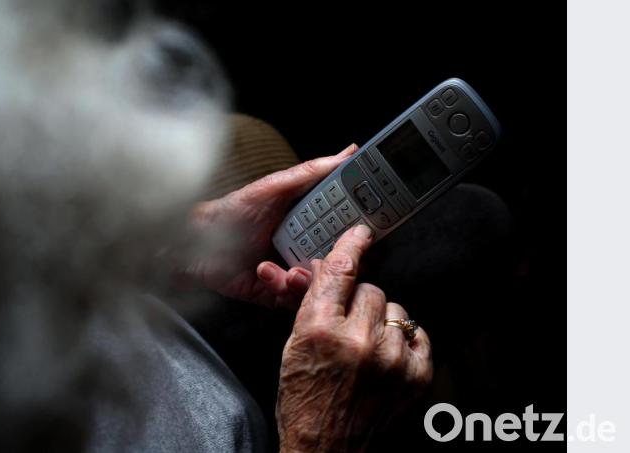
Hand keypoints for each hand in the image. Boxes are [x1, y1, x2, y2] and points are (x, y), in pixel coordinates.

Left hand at [184, 143, 358, 308]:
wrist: (195, 245)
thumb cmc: (230, 212)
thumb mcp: (273, 187)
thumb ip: (311, 172)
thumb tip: (348, 152)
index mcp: (310, 222)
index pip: (346, 227)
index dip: (359, 230)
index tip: (367, 231)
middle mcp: (305, 247)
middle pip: (339, 260)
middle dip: (338, 260)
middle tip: (327, 255)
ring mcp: (292, 272)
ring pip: (321, 283)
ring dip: (309, 276)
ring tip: (293, 268)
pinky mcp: (277, 292)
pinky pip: (296, 299)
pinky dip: (286, 287)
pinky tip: (269, 272)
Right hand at [276, 225, 432, 452]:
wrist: (326, 451)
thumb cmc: (303, 401)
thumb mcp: (292, 347)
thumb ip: (309, 303)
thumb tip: (318, 268)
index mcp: (320, 331)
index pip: (340, 271)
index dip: (350, 246)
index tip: (360, 233)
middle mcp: (359, 342)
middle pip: (370, 288)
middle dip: (357, 301)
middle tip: (347, 324)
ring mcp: (392, 360)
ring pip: (395, 309)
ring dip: (380, 321)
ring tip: (364, 348)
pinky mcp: (416, 376)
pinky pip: (417, 332)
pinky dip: (402, 340)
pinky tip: (386, 357)